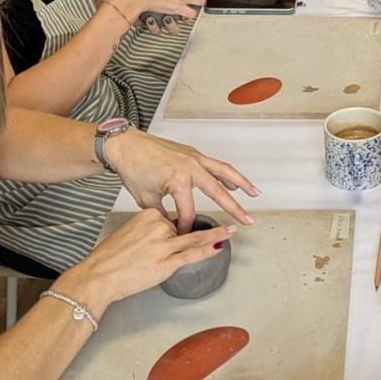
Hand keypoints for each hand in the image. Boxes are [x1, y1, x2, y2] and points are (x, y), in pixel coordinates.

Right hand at [59, 206, 236, 316]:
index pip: (171, 219)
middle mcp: (157, 226)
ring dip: (217, 234)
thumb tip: (160, 235)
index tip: (180, 233)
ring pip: (194, 237)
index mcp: (147, 215)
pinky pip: (191, 254)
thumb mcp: (129, 233)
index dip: (175, 231)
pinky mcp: (165, 263)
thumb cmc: (108, 259)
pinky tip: (219, 246)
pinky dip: (207, 249)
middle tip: (222, 227)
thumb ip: (147, 230)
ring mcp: (163, 244)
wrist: (97, 276)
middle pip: (183, 229)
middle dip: (200, 233)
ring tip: (232, 230)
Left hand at [104, 129, 258, 230]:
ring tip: (254, 194)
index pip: (188, 211)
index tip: (184, 234)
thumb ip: (162, 214)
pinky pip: (215, 164)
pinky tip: (233, 182)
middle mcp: (191, 167)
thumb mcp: (145, 198)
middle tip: (247, 220)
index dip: (186, 226)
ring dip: (241, 183)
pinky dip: (226, 173)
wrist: (125, 145)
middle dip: (234, 208)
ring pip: (224, 171)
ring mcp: (194, 158)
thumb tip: (171, 226)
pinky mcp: (192, 153)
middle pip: (218, 191)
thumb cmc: (132, 167)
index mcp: (178, 180)